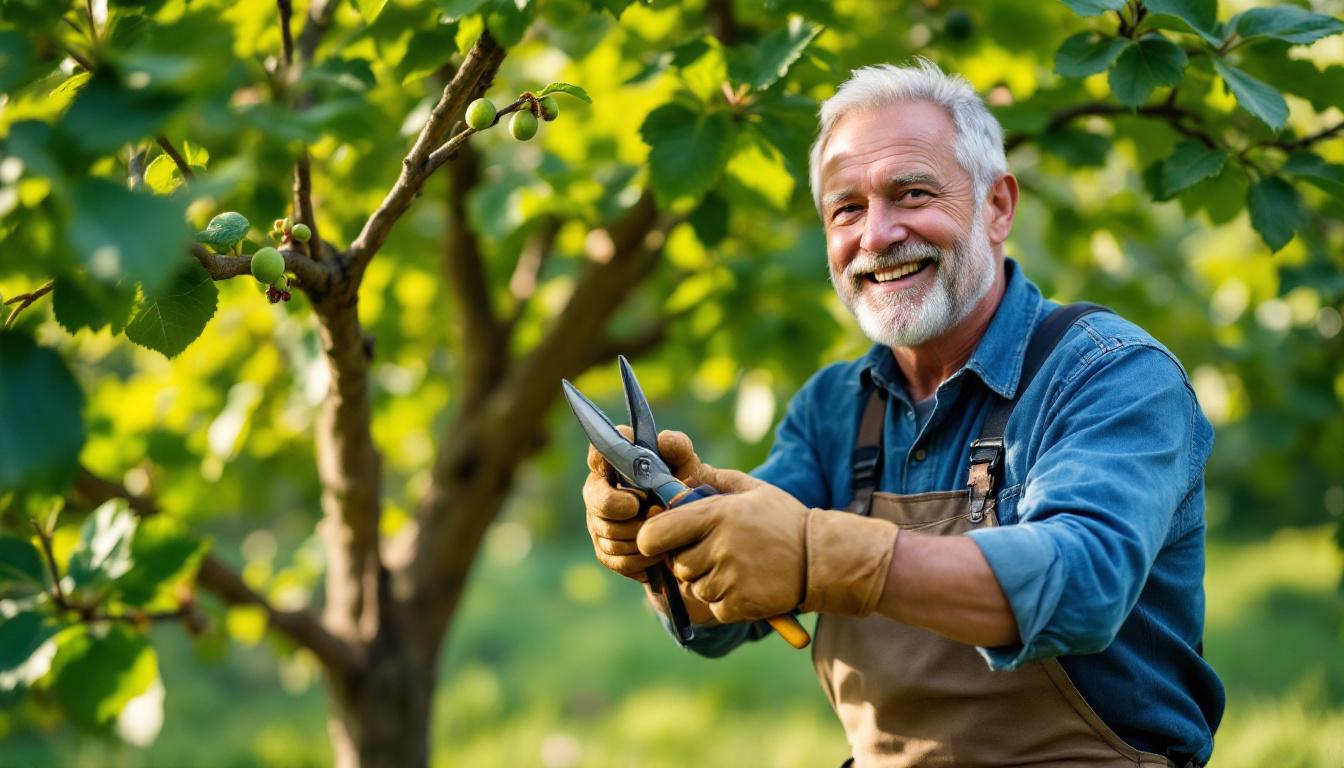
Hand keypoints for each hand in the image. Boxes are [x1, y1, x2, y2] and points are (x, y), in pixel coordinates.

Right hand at [582, 427, 703, 581]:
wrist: (694, 533)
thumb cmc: (687, 490)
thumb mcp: (689, 467)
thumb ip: (679, 448)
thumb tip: (664, 440)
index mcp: (615, 464)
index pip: (597, 453)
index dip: (604, 460)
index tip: (622, 471)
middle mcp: (600, 491)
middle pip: (595, 499)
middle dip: (620, 506)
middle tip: (650, 508)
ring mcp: (599, 523)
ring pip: (607, 532)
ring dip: (639, 534)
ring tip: (664, 530)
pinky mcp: (606, 552)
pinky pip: (616, 558)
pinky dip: (641, 557)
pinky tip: (660, 552)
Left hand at [637, 478, 899, 623]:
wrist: (823, 560)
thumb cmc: (785, 520)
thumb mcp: (753, 490)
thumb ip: (715, 480)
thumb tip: (681, 474)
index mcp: (718, 514)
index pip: (657, 533)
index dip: (652, 539)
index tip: (656, 541)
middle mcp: (720, 546)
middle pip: (676, 564)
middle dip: (689, 560)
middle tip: (716, 553)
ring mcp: (730, 578)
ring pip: (694, 587)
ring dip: (708, 582)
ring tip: (738, 568)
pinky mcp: (740, 605)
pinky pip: (714, 608)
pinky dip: (725, 602)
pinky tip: (747, 586)